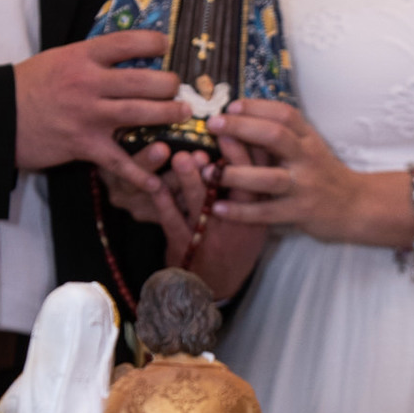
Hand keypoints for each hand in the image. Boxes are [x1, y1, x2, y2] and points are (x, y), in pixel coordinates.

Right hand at [14, 32, 181, 191]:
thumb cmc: (28, 86)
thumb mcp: (58, 59)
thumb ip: (90, 58)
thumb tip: (124, 53)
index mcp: (82, 57)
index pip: (127, 42)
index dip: (154, 42)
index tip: (165, 46)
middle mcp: (88, 83)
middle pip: (144, 80)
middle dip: (170, 84)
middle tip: (177, 87)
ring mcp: (88, 115)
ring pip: (140, 113)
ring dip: (168, 114)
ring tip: (182, 113)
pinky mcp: (84, 145)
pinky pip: (119, 161)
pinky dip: (140, 174)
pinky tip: (158, 182)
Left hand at [103, 138, 268, 298]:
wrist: (216, 285)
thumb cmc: (235, 242)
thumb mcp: (254, 217)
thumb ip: (252, 183)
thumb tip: (252, 139)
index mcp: (257, 212)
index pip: (258, 177)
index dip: (248, 151)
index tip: (239, 127)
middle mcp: (237, 224)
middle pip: (235, 190)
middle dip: (225, 164)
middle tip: (216, 137)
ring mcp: (210, 235)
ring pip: (200, 205)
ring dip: (190, 180)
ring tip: (183, 158)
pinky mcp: (184, 245)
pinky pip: (172, 221)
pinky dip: (163, 202)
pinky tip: (155, 184)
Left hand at [208, 99, 368, 242]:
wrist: (357, 206)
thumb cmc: (324, 175)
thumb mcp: (309, 148)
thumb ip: (284, 135)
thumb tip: (244, 116)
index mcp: (308, 139)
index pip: (284, 114)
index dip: (256, 107)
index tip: (230, 106)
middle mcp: (307, 158)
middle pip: (275, 136)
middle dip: (241, 127)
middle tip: (213, 124)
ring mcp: (305, 186)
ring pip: (269, 178)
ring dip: (235, 174)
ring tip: (208, 172)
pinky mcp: (301, 212)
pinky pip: (267, 212)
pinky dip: (241, 211)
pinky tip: (219, 207)